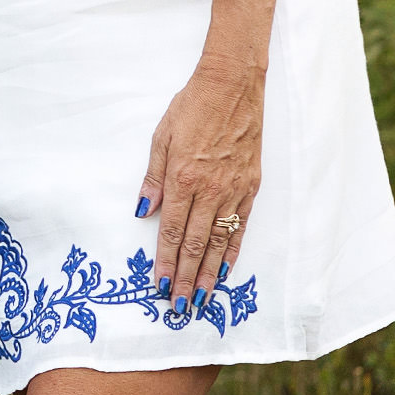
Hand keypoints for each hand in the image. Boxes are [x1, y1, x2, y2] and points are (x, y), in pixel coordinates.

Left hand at [137, 57, 263, 316]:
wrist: (232, 87)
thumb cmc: (191, 108)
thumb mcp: (160, 137)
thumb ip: (153, 178)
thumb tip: (143, 212)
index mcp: (183, 178)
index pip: (171, 231)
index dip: (164, 262)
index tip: (159, 286)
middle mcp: (210, 190)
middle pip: (195, 245)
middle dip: (185, 278)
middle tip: (179, 307)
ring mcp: (234, 191)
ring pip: (219, 242)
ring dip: (209, 274)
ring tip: (201, 299)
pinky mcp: (251, 187)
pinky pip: (240, 227)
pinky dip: (232, 251)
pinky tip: (225, 270)